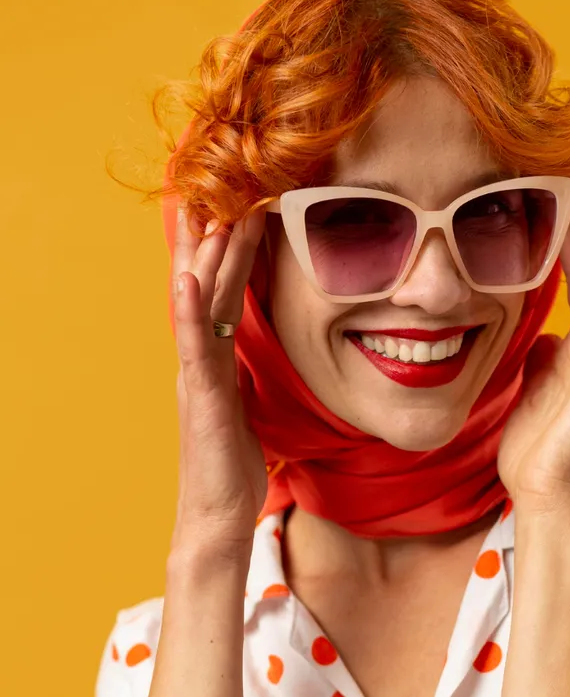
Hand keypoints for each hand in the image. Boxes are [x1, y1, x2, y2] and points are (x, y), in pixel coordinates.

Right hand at [170, 204, 270, 558]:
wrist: (218, 516)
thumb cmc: (233, 467)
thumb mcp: (247, 408)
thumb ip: (245, 375)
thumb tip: (255, 353)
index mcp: (214, 359)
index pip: (223, 292)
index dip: (228, 249)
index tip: (237, 203)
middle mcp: (200, 359)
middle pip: (206, 284)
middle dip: (212, 233)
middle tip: (217, 181)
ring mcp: (197, 375)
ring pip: (200, 303)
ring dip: (206, 255)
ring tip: (212, 208)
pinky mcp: (202, 397)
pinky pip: (194, 346)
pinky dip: (188, 310)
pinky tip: (186, 277)